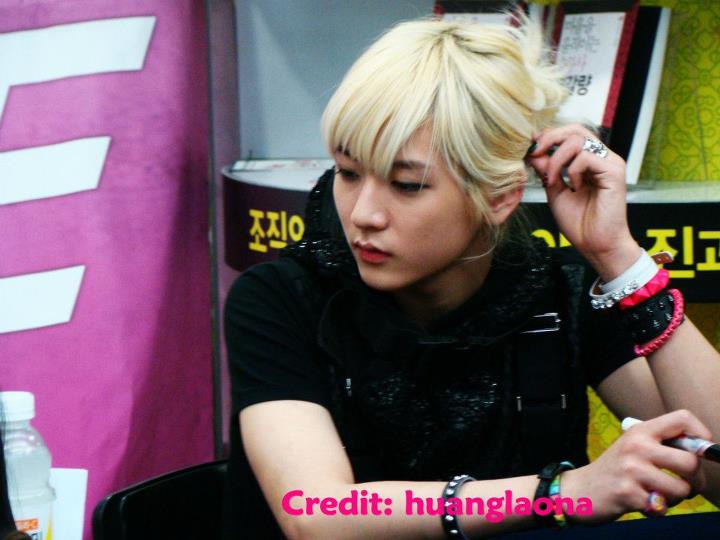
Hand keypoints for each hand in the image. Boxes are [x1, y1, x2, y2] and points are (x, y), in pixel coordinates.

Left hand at [526, 124, 641, 280]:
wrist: (596, 245)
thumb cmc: (579, 223)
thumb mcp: (554, 192)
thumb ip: (546, 170)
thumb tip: (533, 151)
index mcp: (588, 161)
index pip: (569, 135)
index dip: (548, 137)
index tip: (531, 149)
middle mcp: (601, 158)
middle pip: (575, 129)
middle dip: (550, 138)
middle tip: (535, 152)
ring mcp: (610, 163)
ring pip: (578, 139)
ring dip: (557, 159)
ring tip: (552, 180)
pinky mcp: (615, 172)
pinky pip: (586, 156)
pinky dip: (572, 170)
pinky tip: (573, 186)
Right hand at [560, 409, 709, 523]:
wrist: (580, 489)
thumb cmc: (616, 470)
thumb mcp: (634, 447)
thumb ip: (663, 445)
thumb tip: (703, 450)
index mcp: (640, 431)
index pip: (682, 419)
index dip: (701, 435)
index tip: (700, 452)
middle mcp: (636, 446)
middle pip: (691, 461)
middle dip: (696, 480)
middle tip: (685, 485)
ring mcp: (631, 470)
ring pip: (681, 489)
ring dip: (675, 498)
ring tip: (659, 494)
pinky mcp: (628, 494)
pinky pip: (663, 508)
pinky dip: (657, 510)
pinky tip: (643, 502)